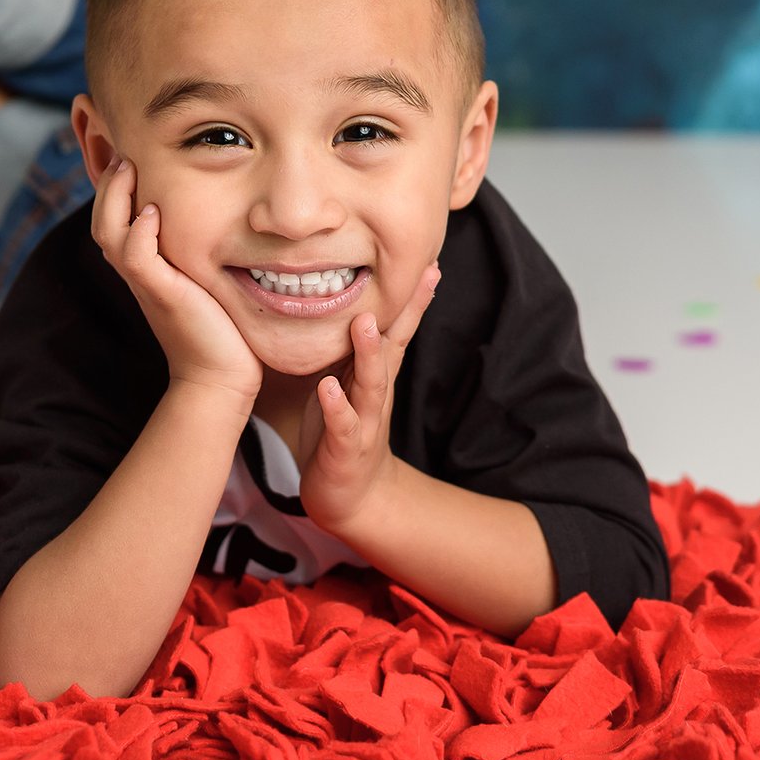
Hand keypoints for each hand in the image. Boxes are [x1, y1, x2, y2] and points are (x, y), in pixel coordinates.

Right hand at [90, 155, 261, 402]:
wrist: (220, 377)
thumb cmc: (221, 329)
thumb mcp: (207, 280)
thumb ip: (201, 253)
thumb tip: (225, 220)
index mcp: (146, 268)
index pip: (116, 220)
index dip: (116, 189)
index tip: (131, 158)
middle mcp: (139, 273)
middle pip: (102, 219)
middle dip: (109, 184)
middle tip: (125, 154)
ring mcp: (146, 283)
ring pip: (108, 232)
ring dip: (116, 197)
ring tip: (129, 168)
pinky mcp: (161, 293)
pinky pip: (134, 256)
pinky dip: (138, 231)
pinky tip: (152, 212)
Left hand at [300, 261, 440, 535]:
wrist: (351, 497)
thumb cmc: (342, 432)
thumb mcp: (348, 382)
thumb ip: (352, 348)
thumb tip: (350, 304)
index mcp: (375, 374)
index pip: (398, 330)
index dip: (414, 298)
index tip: (431, 262)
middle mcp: (376, 394)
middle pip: (394, 348)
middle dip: (404, 313)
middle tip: (417, 276)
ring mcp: (364, 421)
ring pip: (370, 384)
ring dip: (369, 354)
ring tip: (365, 324)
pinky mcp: (345, 448)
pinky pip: (342, 425)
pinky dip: (336, 407)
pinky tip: (328, 388)